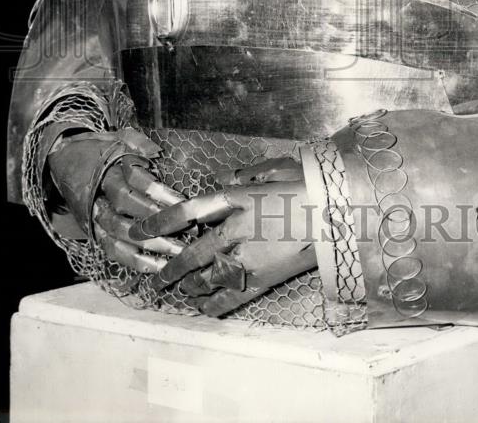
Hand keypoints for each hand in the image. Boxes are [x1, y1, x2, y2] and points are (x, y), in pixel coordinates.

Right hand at [48, 130, 186, 273]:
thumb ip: (138, 143)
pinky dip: (136, 261)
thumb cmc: (99, 150)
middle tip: (188, 229)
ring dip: (152, 245)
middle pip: (127, 211)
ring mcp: (94, 218)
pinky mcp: (93, 233)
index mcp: (105, 170)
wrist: (64, 162)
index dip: (157, 192)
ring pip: (121, 235)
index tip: (181, 200)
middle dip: (159, 221)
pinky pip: (113, 252)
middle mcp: (98, 196)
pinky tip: (159, 266)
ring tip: (179, 250)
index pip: (132, 182)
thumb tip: (158, 152)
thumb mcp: (117, 138)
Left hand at [130, 159, 315, 316]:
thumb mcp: (276, 169)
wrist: (338, 213)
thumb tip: (221, 178)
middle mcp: (238, 231)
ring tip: (182, 289)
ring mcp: (250, 258)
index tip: (139, 231)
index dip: (159, 223)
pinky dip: (214, 304)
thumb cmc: (309, 185)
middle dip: (172, 268)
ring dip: (191, 285)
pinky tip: (203, 308)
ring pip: (208, 277)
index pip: (187, 212)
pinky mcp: (265, 277)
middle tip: (159, 278)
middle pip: (193, 254)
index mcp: (238, 200)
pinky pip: (232, 296)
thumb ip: (244, 175)